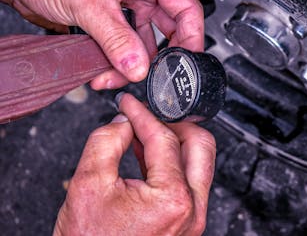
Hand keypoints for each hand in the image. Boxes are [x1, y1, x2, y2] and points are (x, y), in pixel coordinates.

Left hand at [0, 0, 203, 88]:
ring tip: (115, 76)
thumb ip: (116, 38)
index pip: (185, 7)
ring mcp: (125, 8)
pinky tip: (103, 72)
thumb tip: (138, 66)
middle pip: (167, 30)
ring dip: (132, 65)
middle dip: (157, 57)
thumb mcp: (88, 0)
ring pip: (142, 45)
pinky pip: (123, 49)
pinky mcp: (109, 23)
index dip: (191, 37)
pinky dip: (116, 64)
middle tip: (153, 76)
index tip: (187, 62)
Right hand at [53, 94, 215, 234]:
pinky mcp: (186, 224)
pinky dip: (171, 163)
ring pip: (197, 164)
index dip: (143, 114)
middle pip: (199, 145)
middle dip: (174, 123)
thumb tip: (125, 122)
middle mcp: (192, 209)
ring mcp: (192, 219)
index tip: (130, 103)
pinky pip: (188, 183)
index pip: (164, 138)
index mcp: (173, 198)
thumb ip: (106, 141)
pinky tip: (145, 156)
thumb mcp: (87, 184)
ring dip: (173, 142)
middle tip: (149, 115)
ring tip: (142, 134)